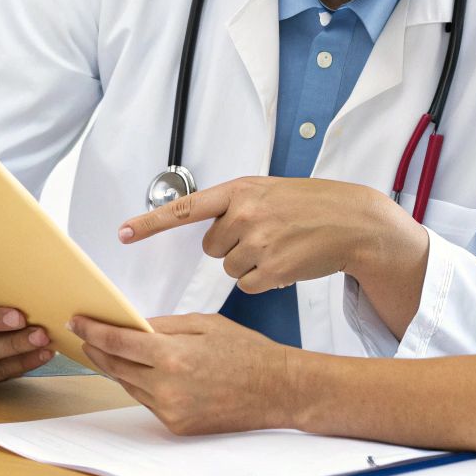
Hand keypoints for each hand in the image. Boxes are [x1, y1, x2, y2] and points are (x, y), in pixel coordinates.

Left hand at [70, 313, 300, 434]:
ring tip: (108, 351)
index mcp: (174, 355)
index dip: (93, 331)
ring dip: (117, 368)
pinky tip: (139, 371)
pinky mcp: (177, 426)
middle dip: (97, 349)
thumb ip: (165, 324)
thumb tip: (135, 325)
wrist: (277, 390)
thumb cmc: (247, 352)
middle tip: (85, 335)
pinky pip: (148, 402)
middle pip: (116, 366)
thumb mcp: (205, 323)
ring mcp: (171, 410)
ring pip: (129, 386)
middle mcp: (167, 386)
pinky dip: (140, 385)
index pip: (118, 342)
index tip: (77, 321)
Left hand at [118, 176, 427, 294]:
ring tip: (280, 247)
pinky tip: (286, 263)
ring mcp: (259, 243)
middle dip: (232, 245)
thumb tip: (207, 224)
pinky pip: (248, 285)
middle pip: (212, 247)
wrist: (352, 221)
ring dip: (250, 263)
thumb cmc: (310, 205)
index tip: (123, 233)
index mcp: (240, 190)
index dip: (150, 223)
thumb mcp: (268, 191)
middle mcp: (245, 214)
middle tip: (265, 235)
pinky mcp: (271, 270)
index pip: (185, 207)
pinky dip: (264, 279)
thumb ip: (235, 204)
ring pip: (230, 268)